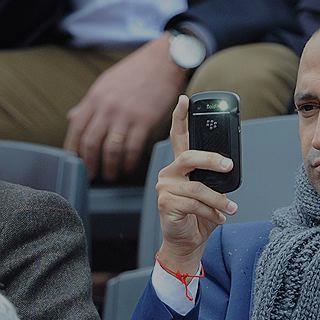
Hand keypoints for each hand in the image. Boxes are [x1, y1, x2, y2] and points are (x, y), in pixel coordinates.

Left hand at [64, 33, 188, 181]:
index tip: (74, 161)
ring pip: (111, 148)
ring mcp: (126, 115)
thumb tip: (73, 118)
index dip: (73, 148)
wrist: (163, 61)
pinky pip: (133, 147)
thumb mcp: (106, 84)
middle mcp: (107, 108)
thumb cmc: (137, 72)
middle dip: (89, 162)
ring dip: (110, 166)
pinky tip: (128, 166)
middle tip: (91, 175)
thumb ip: (89, 103)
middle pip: (91, 142)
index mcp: (95, 98)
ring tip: (111, 175)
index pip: (76, 127)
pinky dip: (129, 161)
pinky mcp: (145, 121)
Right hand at [155, 95, 236, 272]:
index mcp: (182, 166)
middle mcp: (170, 173)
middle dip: (211, 160)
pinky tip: (218, 218)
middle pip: (189, 157)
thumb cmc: (201, 216)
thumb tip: (229, 166)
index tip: (185, 100)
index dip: (180, 117)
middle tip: (228, 165)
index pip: (179, 136)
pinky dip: (211, 213)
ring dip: (218, 200)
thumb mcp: (213, 192)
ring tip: (231, 209)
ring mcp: (165, 187)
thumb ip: (215, 176)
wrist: (189, 242)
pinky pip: (194, 204)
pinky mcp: (166, 203)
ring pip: (197, 187)